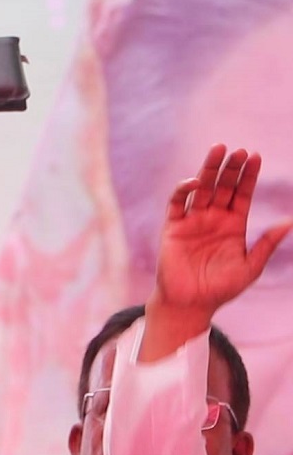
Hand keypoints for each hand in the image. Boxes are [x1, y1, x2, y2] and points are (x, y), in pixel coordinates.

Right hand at [152, 144, 291, 318]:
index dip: (249, 176)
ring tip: (218, 150)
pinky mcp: (173, 227)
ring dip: (209, 170)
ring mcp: (193, 221)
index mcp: (234, 225)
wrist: (190, 304)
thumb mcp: (250, 267)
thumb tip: (289, 221)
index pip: (242, 193)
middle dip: (231, 168)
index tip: (256, 156)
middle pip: (223, 186)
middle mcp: (213, 218)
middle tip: (239, 150)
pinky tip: (194, 182)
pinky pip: (177, 204)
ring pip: (202, 189)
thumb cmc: (221, 288)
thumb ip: (266, 244)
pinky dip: (183, 191)